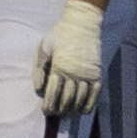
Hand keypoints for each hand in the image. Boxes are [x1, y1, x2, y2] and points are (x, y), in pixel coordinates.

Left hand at [30, 0, 110, 114]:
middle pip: (66, 101)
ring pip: (80, 101)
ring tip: (65, 114)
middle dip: (58, 111)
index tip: (46, 111)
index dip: (48, 106)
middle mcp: (74, 73)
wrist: (82, 23)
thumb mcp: (44, 47)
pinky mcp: (97, 74)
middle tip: (54, 114)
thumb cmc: (60, 34)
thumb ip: (39, 69)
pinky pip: (94, 96)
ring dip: (72, 111)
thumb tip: (39, 90)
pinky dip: (88, 106)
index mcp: (59, 67)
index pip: (53, 94)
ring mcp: (88, 75)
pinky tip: (81, 111)